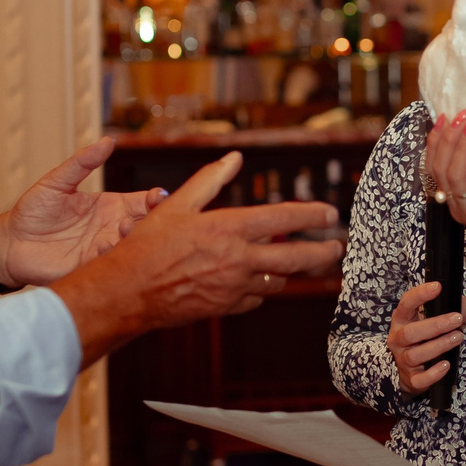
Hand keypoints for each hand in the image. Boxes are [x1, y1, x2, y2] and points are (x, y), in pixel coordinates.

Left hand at [0, 136, 167, 287]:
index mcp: (111, 206)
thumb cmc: (33, 210)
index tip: (158, 197)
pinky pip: (108, 265)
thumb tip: (108, 140)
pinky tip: (105, 249)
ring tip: (122, 230)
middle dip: (151, 223)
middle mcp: (112, 228)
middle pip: (144, 226)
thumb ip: (82, 162)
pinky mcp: (90, 268)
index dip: (156, 200)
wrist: (10, 242)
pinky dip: (112, 258)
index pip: (144, 203)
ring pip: (130, 247)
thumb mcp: (57, 181)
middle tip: (141, 215)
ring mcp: (103, 250)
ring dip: (132, 240)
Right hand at [51, 151, 344, 358]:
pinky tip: (255, 282)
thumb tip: (234, 159)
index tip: (329, 214)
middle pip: (295, 258)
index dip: (312, 215)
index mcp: (230, 228)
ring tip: (293, 265)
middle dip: (321, 253)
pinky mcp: (226, 307)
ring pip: (277, 281)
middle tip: (336, 249)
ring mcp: (235, 287)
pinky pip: (255, 298)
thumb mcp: (177, 205)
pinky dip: (259, 289)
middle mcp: (239, 259)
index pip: (284, 219)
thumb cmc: (148, 245)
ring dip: (288, 272)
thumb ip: (210, 180)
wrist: (129, 291)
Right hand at [387, 279, 465, 393]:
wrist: (404, 372)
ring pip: (416, 354)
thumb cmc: (420, 340)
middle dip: (436, 325)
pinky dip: (433, 373)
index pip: (406, 304)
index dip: (420, 294)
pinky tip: (446, 365)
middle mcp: (398, 339)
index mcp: (402, 320)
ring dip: (439, 345)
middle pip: (411, 332)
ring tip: (458, 337)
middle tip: (457, 319)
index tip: (437, 287)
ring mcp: (403, 360)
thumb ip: (449, 311)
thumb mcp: (429, 322)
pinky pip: (420, 379)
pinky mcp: (411, 380)